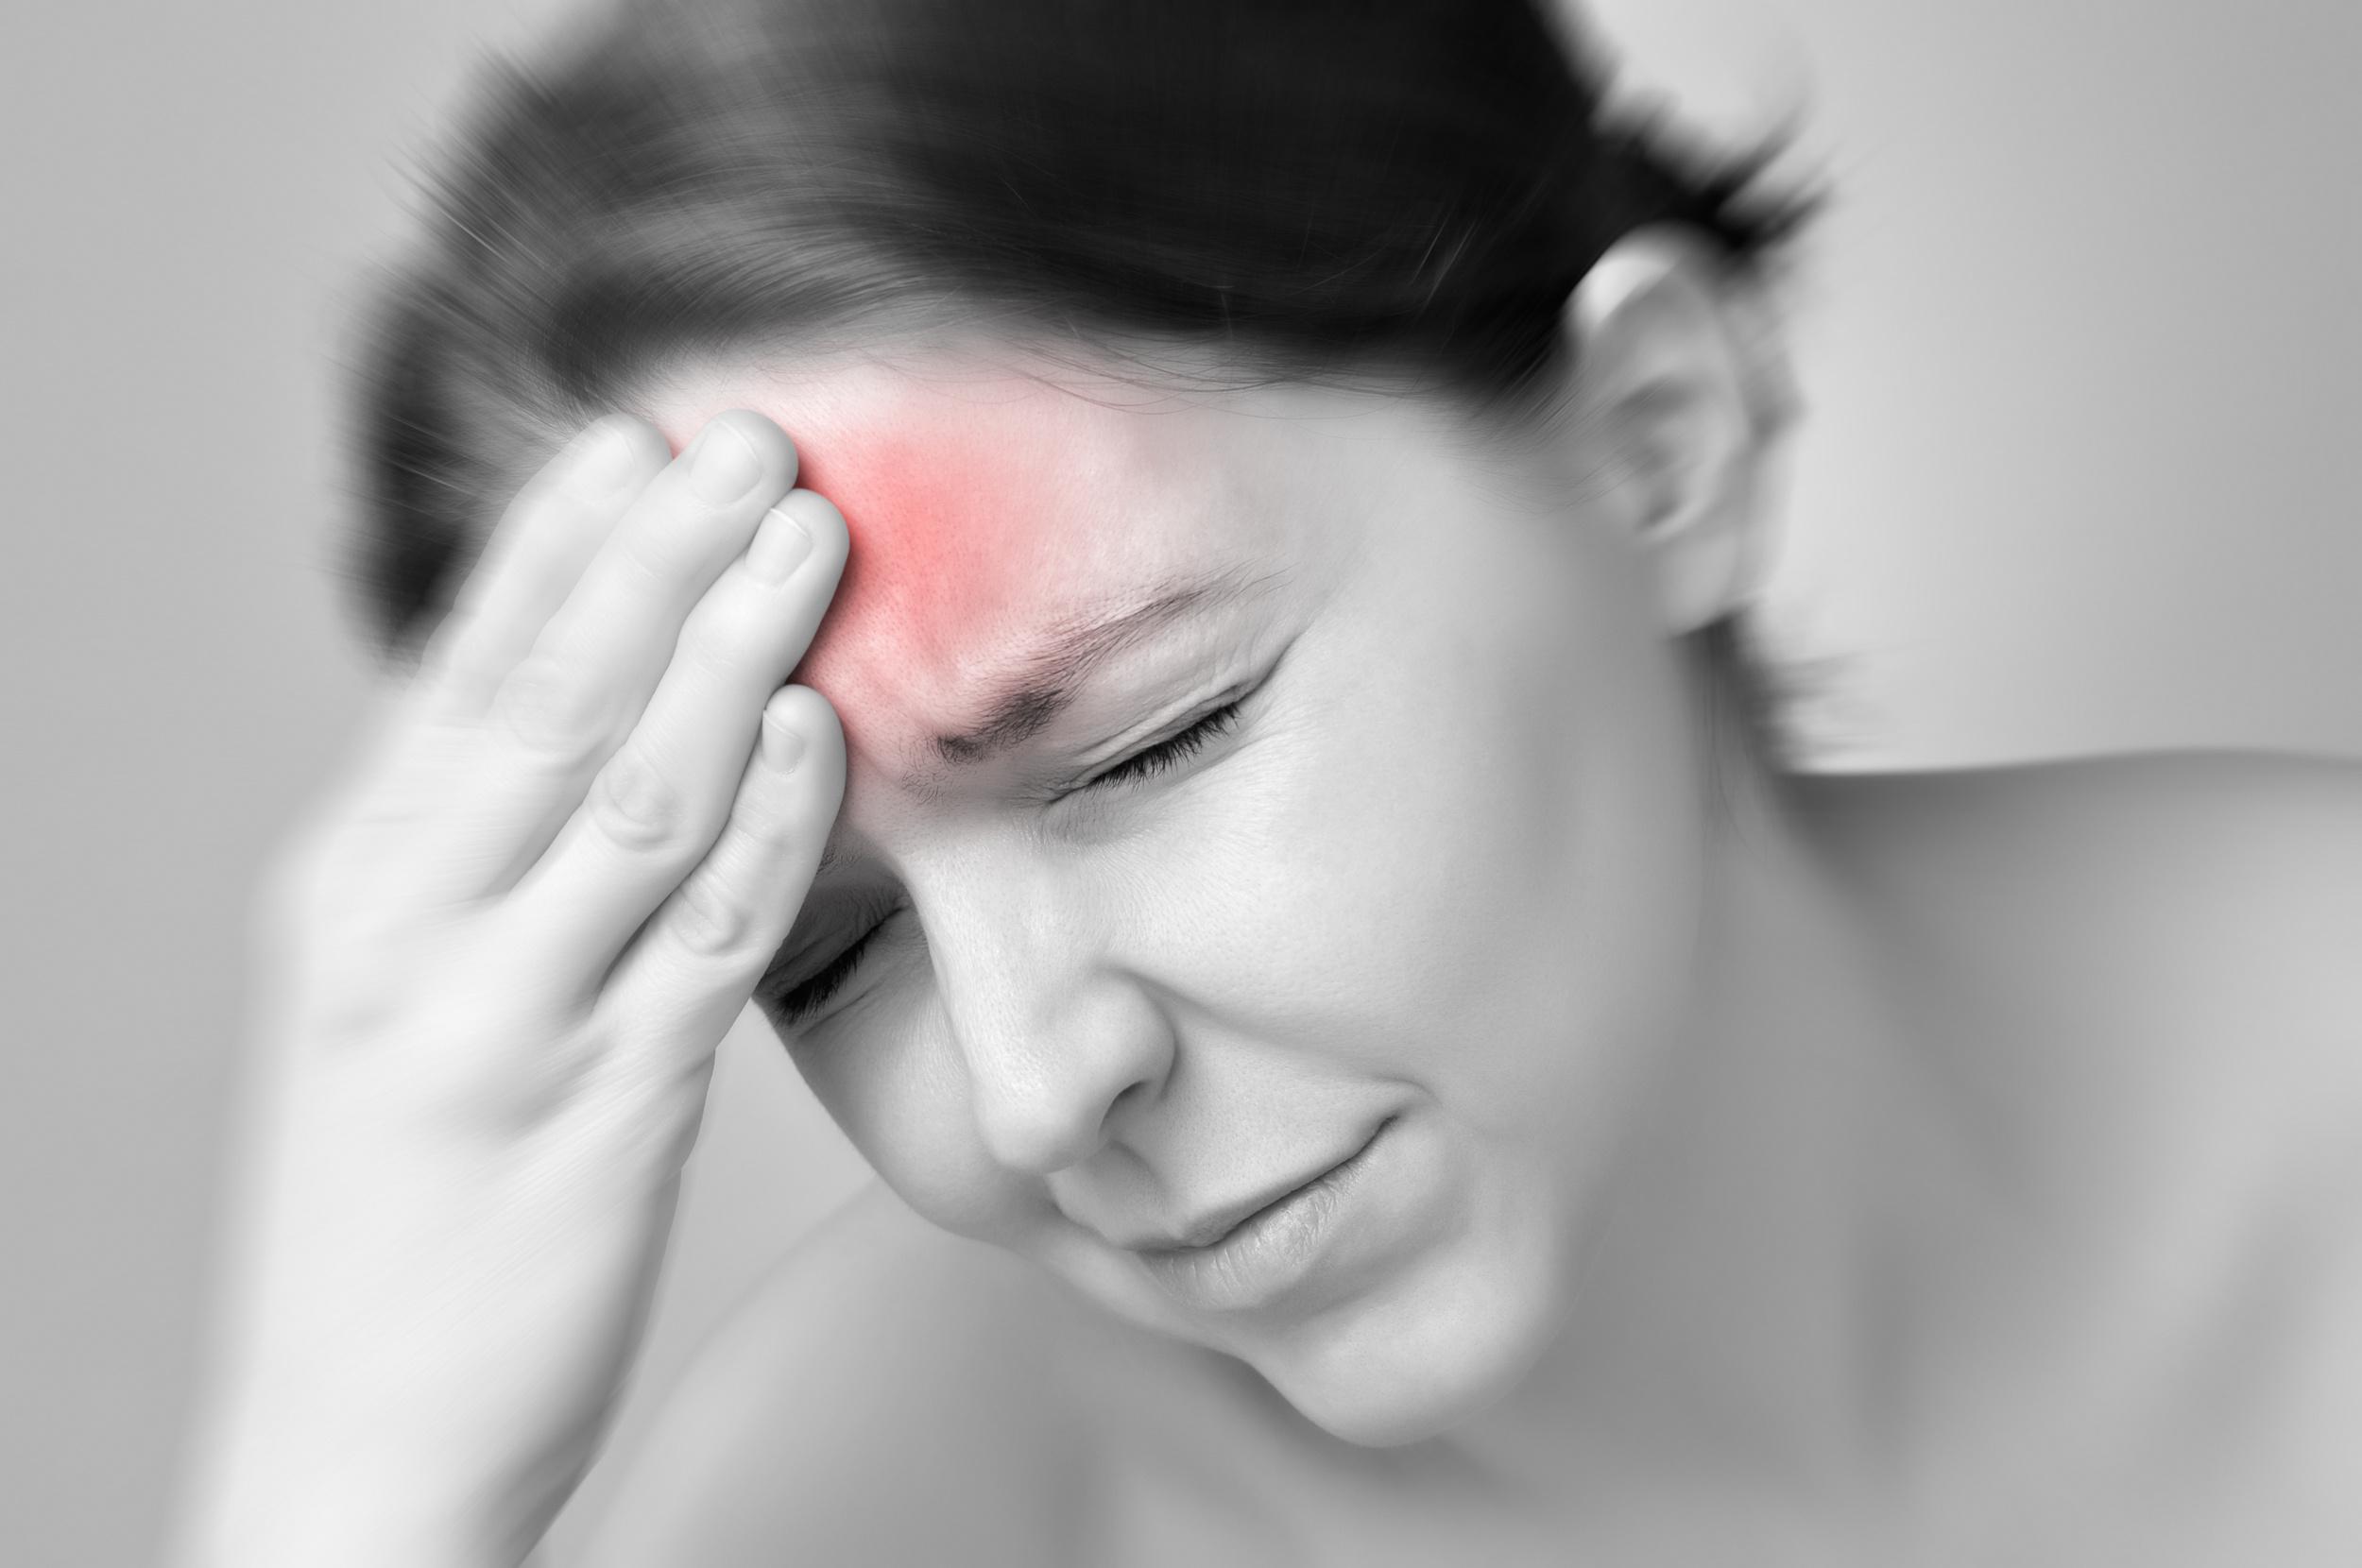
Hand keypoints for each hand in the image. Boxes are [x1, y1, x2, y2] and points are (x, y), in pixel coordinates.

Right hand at [172, 411, 849, 1567]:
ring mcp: (498, 1026)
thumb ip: (474, 862)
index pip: (462, 677)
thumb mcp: (387, 999)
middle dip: (655, 559)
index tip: (639, 436)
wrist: (354, 1443)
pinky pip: (697, 946)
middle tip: (751, 438)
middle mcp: (408, 935)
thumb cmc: (392, 1211)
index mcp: (353, 888)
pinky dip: (760, 831)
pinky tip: (819, 739)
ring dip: (726, 656)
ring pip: (628, 798)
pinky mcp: (595, 1121)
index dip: (559, 545)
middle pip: (549, 705)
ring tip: (808, 539)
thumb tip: (592, 716)